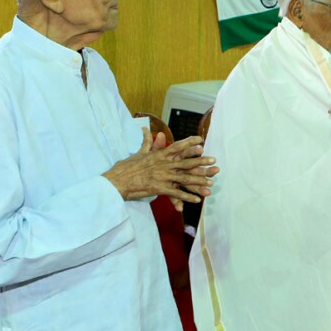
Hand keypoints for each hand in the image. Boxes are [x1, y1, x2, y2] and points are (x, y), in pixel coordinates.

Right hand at [103, 128, 218, 209]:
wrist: (116, 181)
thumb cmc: (125, 167)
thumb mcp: (137, 153)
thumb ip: (146, 143)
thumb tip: (145, 129)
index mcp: (159, 155)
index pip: (177, 146)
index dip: (190, 143)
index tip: (200, 140)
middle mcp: (163, 165)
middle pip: (186, 163)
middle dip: (201, 162)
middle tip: (214, 161)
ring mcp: (162, 177)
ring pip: (184, 179)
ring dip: (199, 181)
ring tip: (210, 183)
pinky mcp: (159, 189)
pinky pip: (176, 193)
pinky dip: (187, 197)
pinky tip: (197, 200)